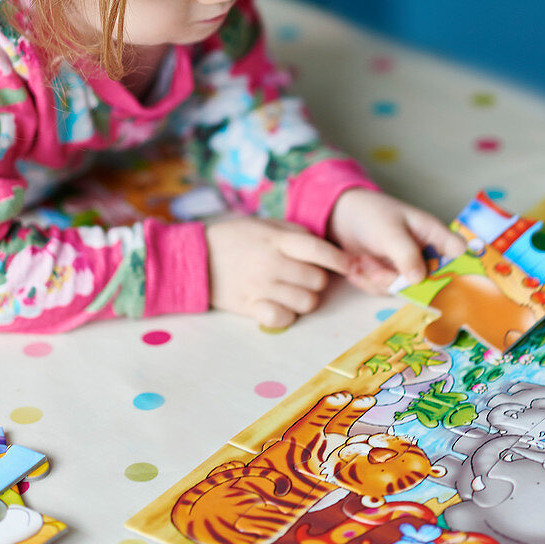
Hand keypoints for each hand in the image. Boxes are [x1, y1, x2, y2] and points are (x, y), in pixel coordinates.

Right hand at [205, 216, 352, 328]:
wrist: (194, 258)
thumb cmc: (234, 238)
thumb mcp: (264, 224)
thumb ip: (293, 233)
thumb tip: (322, 245)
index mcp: (276, 240)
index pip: (318, 250)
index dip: (340, 259)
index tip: (350, 265)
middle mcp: (271, 263)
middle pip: (318, 280)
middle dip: (318, 279)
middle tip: (305, 276)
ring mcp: (261, 287)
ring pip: (306, 302)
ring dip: (305, 298)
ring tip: (292, 290)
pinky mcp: (250, 307)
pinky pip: (284, 319)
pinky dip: (287, 315)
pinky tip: (279, 305)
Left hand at [327, 188, 465, 293]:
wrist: (342, 219)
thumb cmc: (371, 215)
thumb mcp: (389, 232)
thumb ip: (406, 254)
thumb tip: (419, 280)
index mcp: (434, 235)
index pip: (459, 254)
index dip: (458, 269)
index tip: (433, 277)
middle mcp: (426, 256)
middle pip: (429, 283)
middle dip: (398, 279)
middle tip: (375, 269)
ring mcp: (409, 270)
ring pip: (403, 291)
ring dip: (378, 279)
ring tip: (364, 260)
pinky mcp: (392, 280)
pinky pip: (385, 292)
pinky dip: (368, 281)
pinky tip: (359, 265)